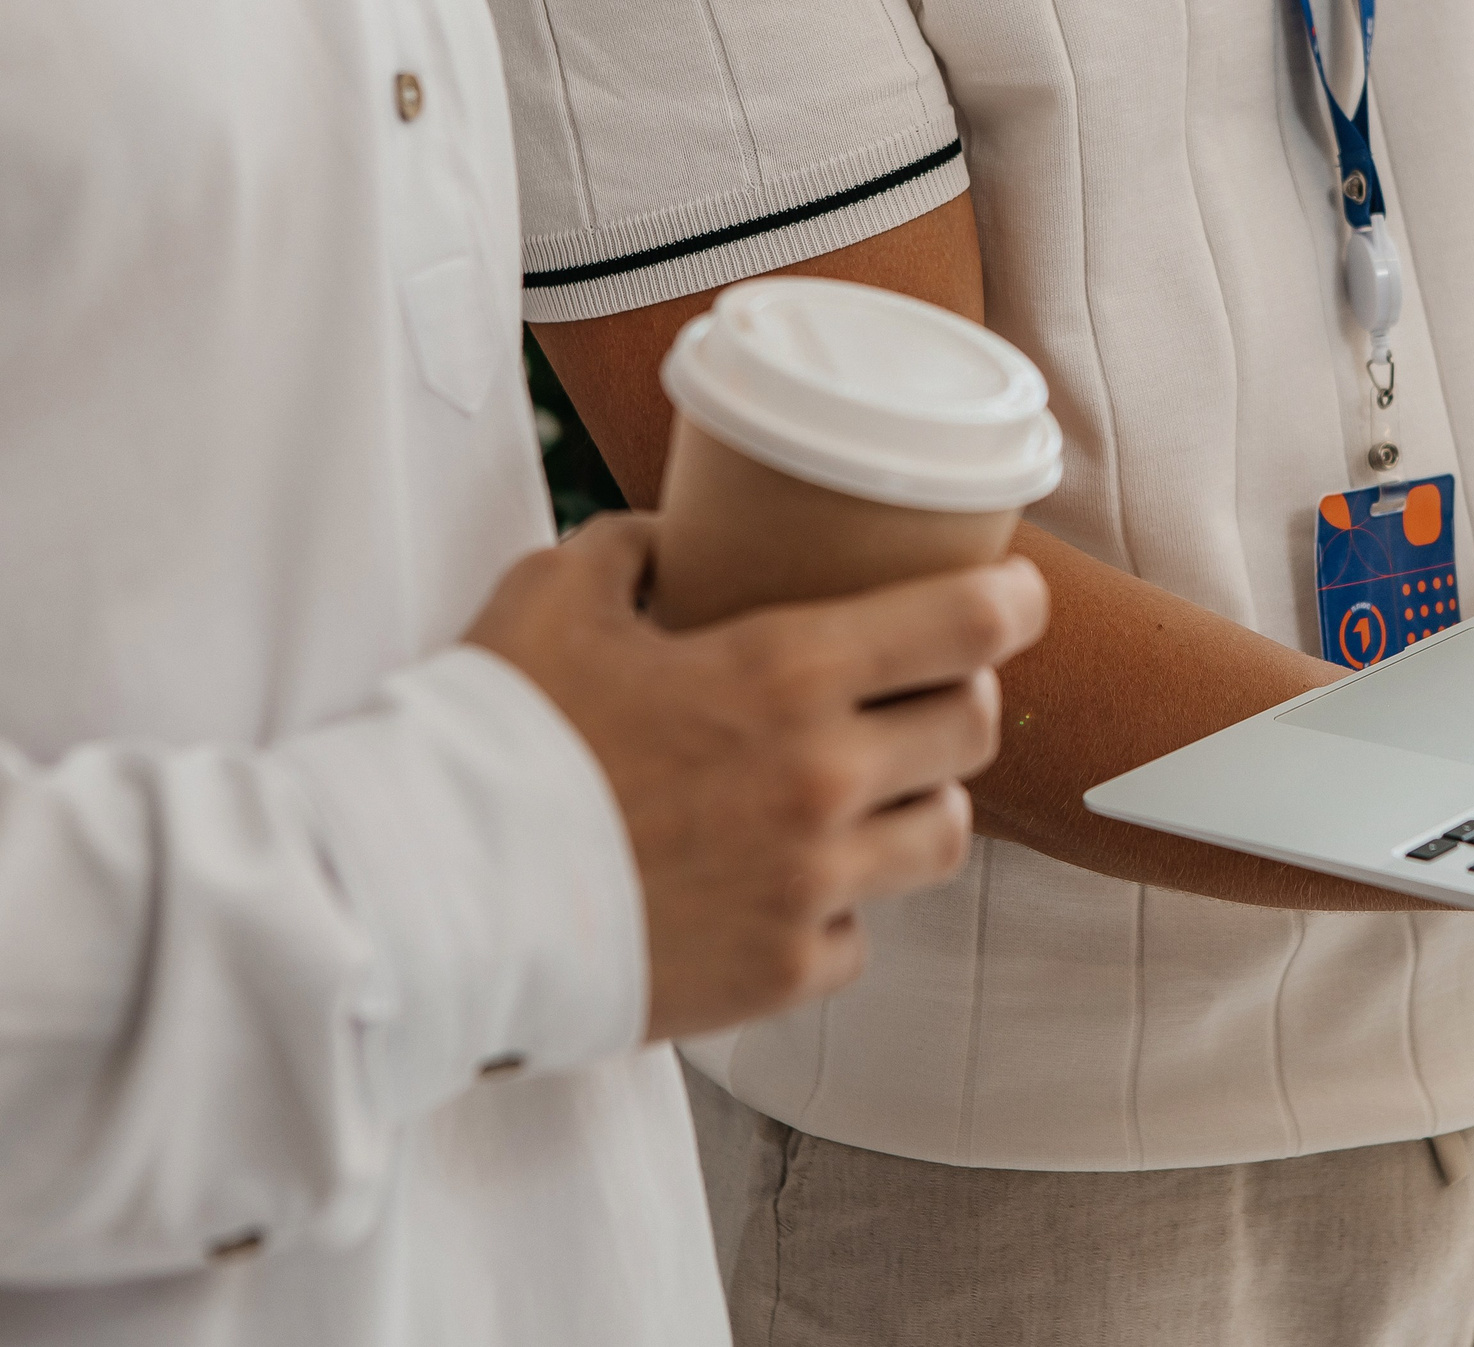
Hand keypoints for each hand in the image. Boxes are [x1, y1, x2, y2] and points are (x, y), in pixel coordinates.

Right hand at [466, 514, 1049, 1038]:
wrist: (421, 899)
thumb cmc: (487, 735)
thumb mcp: (552, 596)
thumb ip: (629, 551)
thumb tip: (669, 536)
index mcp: (784, 677)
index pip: (964, 625)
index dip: (1010, 603)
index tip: (1015, 596)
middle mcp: (822, 783)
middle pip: (972, 731)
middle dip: (960, 699)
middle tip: (926, 691)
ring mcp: (810, 888)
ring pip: (943, 838)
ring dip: (919, 807)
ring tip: (870, 793)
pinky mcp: (780, 974)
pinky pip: (858, 936)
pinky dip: (836, 911)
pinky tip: (787, 887)